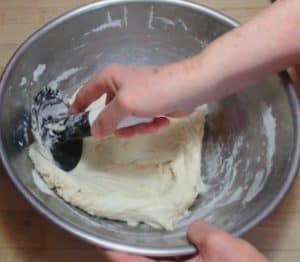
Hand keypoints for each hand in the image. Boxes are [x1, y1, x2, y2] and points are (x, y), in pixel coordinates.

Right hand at [69, 63, 198, 138]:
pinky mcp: (150, 106)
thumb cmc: (154, 91)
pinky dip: (150, 124)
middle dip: (118, 125)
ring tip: (149, 125)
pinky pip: (142, 121)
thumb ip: (106, 119)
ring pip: (126, 120)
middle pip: (108, 112)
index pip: (86, 93)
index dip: (78, 108)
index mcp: (110, 79)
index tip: (73, 123)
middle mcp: (121, 87)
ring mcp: (137, 97)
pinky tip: (162, 121)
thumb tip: (94, 131)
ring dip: (137, 127)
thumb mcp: (125, 105)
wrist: (189, 90)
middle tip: (124, 131)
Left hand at [103, 221, 266, 261]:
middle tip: (124, 223)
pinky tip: (169, 238)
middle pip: (138, 261)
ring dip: (147, 248)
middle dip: (130, 244)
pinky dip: (164, 252)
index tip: (103, 235)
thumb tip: (193, 228)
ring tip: (143, 225)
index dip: (114, 250)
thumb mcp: (221, 248)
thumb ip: (201, 232)